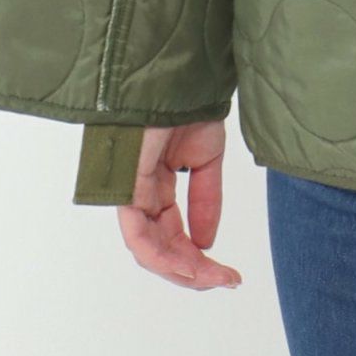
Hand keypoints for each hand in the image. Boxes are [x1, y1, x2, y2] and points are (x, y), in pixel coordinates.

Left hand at [117, 121, 242, 290]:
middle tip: (225, 281)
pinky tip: (189, 265)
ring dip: (182, 270)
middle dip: (194, 271)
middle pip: (161, 249)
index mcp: (157, 187)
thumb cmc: (186, 105)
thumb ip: (206, 199)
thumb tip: (207, 243)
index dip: (199, 259)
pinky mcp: (126, 187)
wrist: (176, 73)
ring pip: (149, 250)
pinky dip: (163, 256)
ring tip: (213, 278)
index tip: (229, 273)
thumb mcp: (206, 157)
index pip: (173, 235)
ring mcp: (131, 193)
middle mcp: (141, 195)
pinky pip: (139, 234)